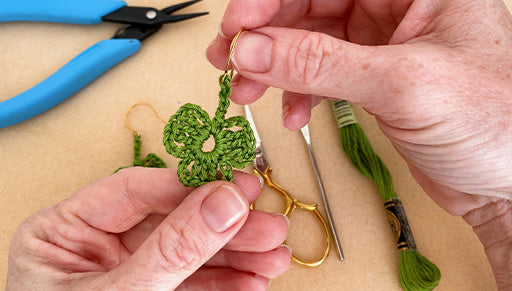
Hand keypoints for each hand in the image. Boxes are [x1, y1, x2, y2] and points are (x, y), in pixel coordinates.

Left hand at [6, 168, 289, 289]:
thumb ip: (171, 249)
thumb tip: (223, 202)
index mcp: (65, 231)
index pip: (135, 190)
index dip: (191, 185)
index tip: (237, 187)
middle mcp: (96, 246)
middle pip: (173, 218)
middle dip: (226, 225)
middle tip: (267, 223)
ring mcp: (126, 270)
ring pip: (190, 249)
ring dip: (237, 253)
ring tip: (274, 255)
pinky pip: (193, 280)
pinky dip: (227, 281)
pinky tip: (254, 278)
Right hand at [206, 1, 511, 287]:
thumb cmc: (497, 123)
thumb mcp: (404, 84)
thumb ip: (322, 64)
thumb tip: (254, 49)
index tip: (239, 25)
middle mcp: (399, 7)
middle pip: (310, 3)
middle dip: (265, 33)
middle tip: (231, 59)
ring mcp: (384, 43)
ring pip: (309, 39)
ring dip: (274, 65)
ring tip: (249, 88)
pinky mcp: (375, 79)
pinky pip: (321, 73)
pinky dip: (299, 92)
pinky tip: (294, 112)